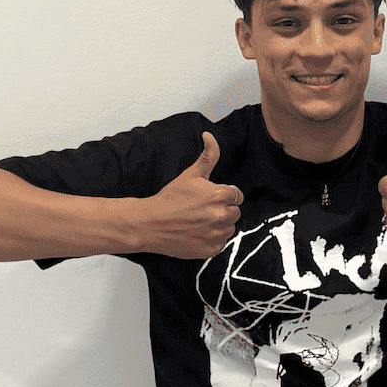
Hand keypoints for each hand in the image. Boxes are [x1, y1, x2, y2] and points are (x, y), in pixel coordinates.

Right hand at [137, 132, 243, 258]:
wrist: (150, 224)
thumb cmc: (170, 198)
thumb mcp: (190, 174)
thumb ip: (208, 156)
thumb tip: (209, 136)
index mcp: (219, 195)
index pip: (236, 196)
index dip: (223, 196)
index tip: (209, 198)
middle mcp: (221, 215)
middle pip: (235, 213)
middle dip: (223, 210)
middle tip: (203, 210)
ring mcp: (216, 234)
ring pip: (229, 229)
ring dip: (219, 225)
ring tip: (200, 222)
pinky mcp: (211, 250)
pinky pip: (221, 244)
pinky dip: (212, 240)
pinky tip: (197, 233)